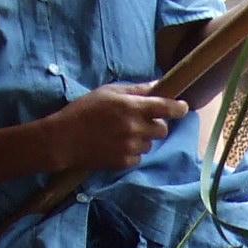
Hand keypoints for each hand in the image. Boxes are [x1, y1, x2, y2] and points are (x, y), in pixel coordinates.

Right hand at [43, 82, 188, 171]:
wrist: (64, 139)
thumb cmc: (84, 110)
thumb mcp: (109, 92)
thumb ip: (136, 90)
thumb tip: (157, 85)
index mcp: (132, 107)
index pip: (166, 107)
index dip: (179, 108)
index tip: (183, 107)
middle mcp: (135, 128)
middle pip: (162, 129)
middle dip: (156, 125)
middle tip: (141, 121)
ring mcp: (131, 147)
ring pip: (150, 144)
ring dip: (142, 138)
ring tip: (121, 133)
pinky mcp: (124, 162)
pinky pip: (138, 157)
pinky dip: (132, 152)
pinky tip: (116, 145)